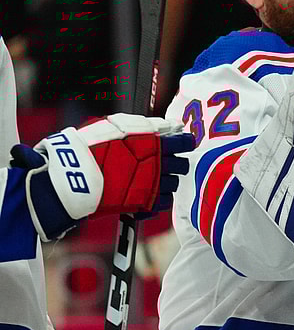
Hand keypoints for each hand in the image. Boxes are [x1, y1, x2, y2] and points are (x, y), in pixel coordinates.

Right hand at [11, 113, 194, 240]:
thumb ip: (148, 126)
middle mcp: (158, 165)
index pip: (184, 143)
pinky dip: (158, 199)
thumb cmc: (93, 146)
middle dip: (176, 163)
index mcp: (155, 144)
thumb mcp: (118, 127)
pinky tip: (146, 193)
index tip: (182, 143)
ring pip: (173, 184)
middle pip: (182, 165)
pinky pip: (163, 203)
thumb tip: (172, 125)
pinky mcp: (144, 204)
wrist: (73, 176)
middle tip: (165, 162)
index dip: (184, 143)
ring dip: (166, 181)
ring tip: (152, 178)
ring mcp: (153, 186)